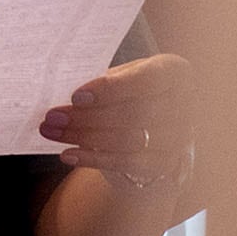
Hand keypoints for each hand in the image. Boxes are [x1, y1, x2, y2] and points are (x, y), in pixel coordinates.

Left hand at [40, 54, 191, 182]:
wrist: (148, 127)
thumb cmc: (129, 93)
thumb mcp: (119, 77)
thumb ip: (100, 80)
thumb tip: (60, 90)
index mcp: (174, 72)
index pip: (147, 79)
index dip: (111, 89)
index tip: (76, 96)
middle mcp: (185, 104)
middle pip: (133, 113)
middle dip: (86, 116)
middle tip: (51, 117)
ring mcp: (179, 137)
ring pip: (128, 139)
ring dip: (83, 136)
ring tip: (51, 132)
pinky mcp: (165, 163)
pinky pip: (126, 163)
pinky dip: (93, 159)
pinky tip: (67, 154)